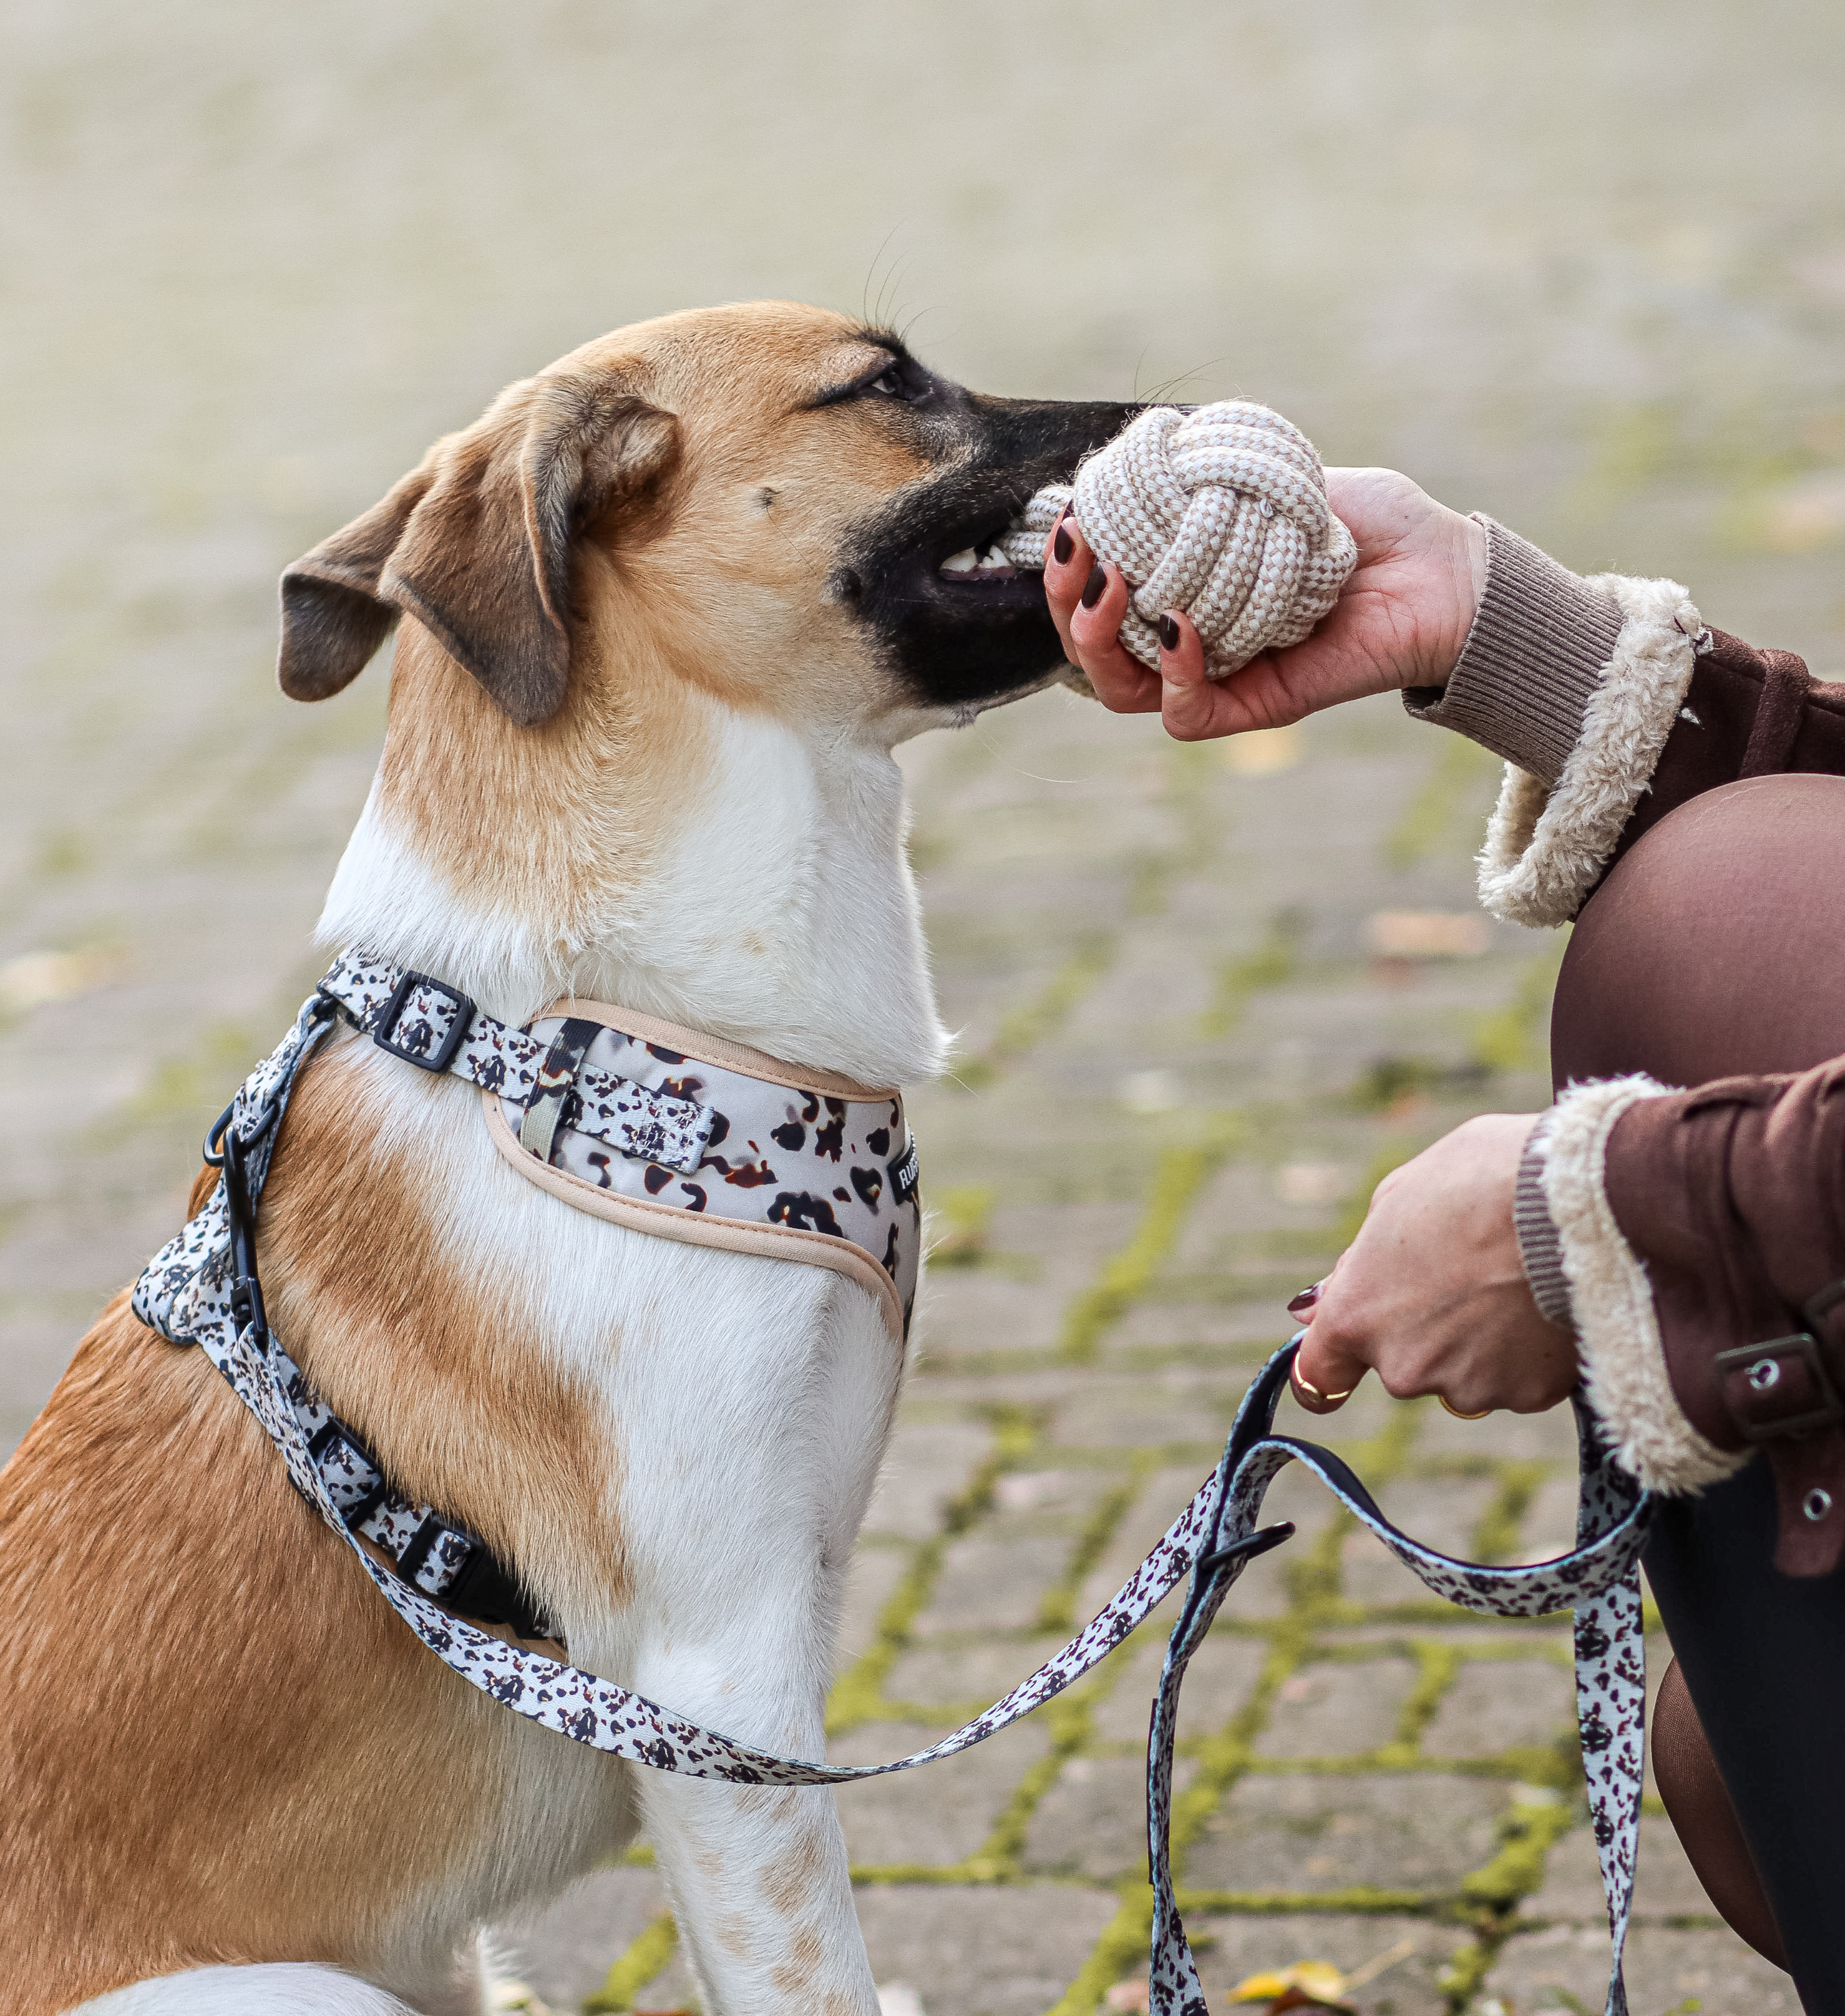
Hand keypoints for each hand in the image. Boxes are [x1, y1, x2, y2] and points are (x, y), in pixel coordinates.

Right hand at [1043, 468, 1487, 741]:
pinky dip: (1174, 674)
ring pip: (1119, 691)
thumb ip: (1218, 471)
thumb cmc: (1378, 525)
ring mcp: (1220, 677)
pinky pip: (1185, 714)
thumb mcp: (1283, 478)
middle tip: (1074, 550)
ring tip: (1110, 588)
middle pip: (1091, 648)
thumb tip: (1147, 454)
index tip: (1070, 513)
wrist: (1447, 574)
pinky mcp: (1256, 708)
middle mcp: (1192, 638)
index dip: (1068, 561)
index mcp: (1188, 586)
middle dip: (1064, 602)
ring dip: (1096, 642)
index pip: (1098, 590)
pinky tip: (1180, 624)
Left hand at [1290, 1114, 1577, 1417]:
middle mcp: (1403, 1365)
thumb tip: (1323, 1302)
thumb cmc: (1481, 1179)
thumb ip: (1361, 1263)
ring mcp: (1467, 1387)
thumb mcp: (1398, 1199)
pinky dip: (1530, 1351)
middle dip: (1429, 1329)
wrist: (1576, 1200)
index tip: (1342, 1367)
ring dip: (1483, 1340)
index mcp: (1357, 1314)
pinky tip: (1547, 1302)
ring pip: (1466, 1372)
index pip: (1319, 1375)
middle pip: (1405, 1362)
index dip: (1333, 1369)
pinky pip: (1520, 1378)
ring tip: (1516, 1279)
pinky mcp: (1528, 1395)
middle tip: (1470, 1271)